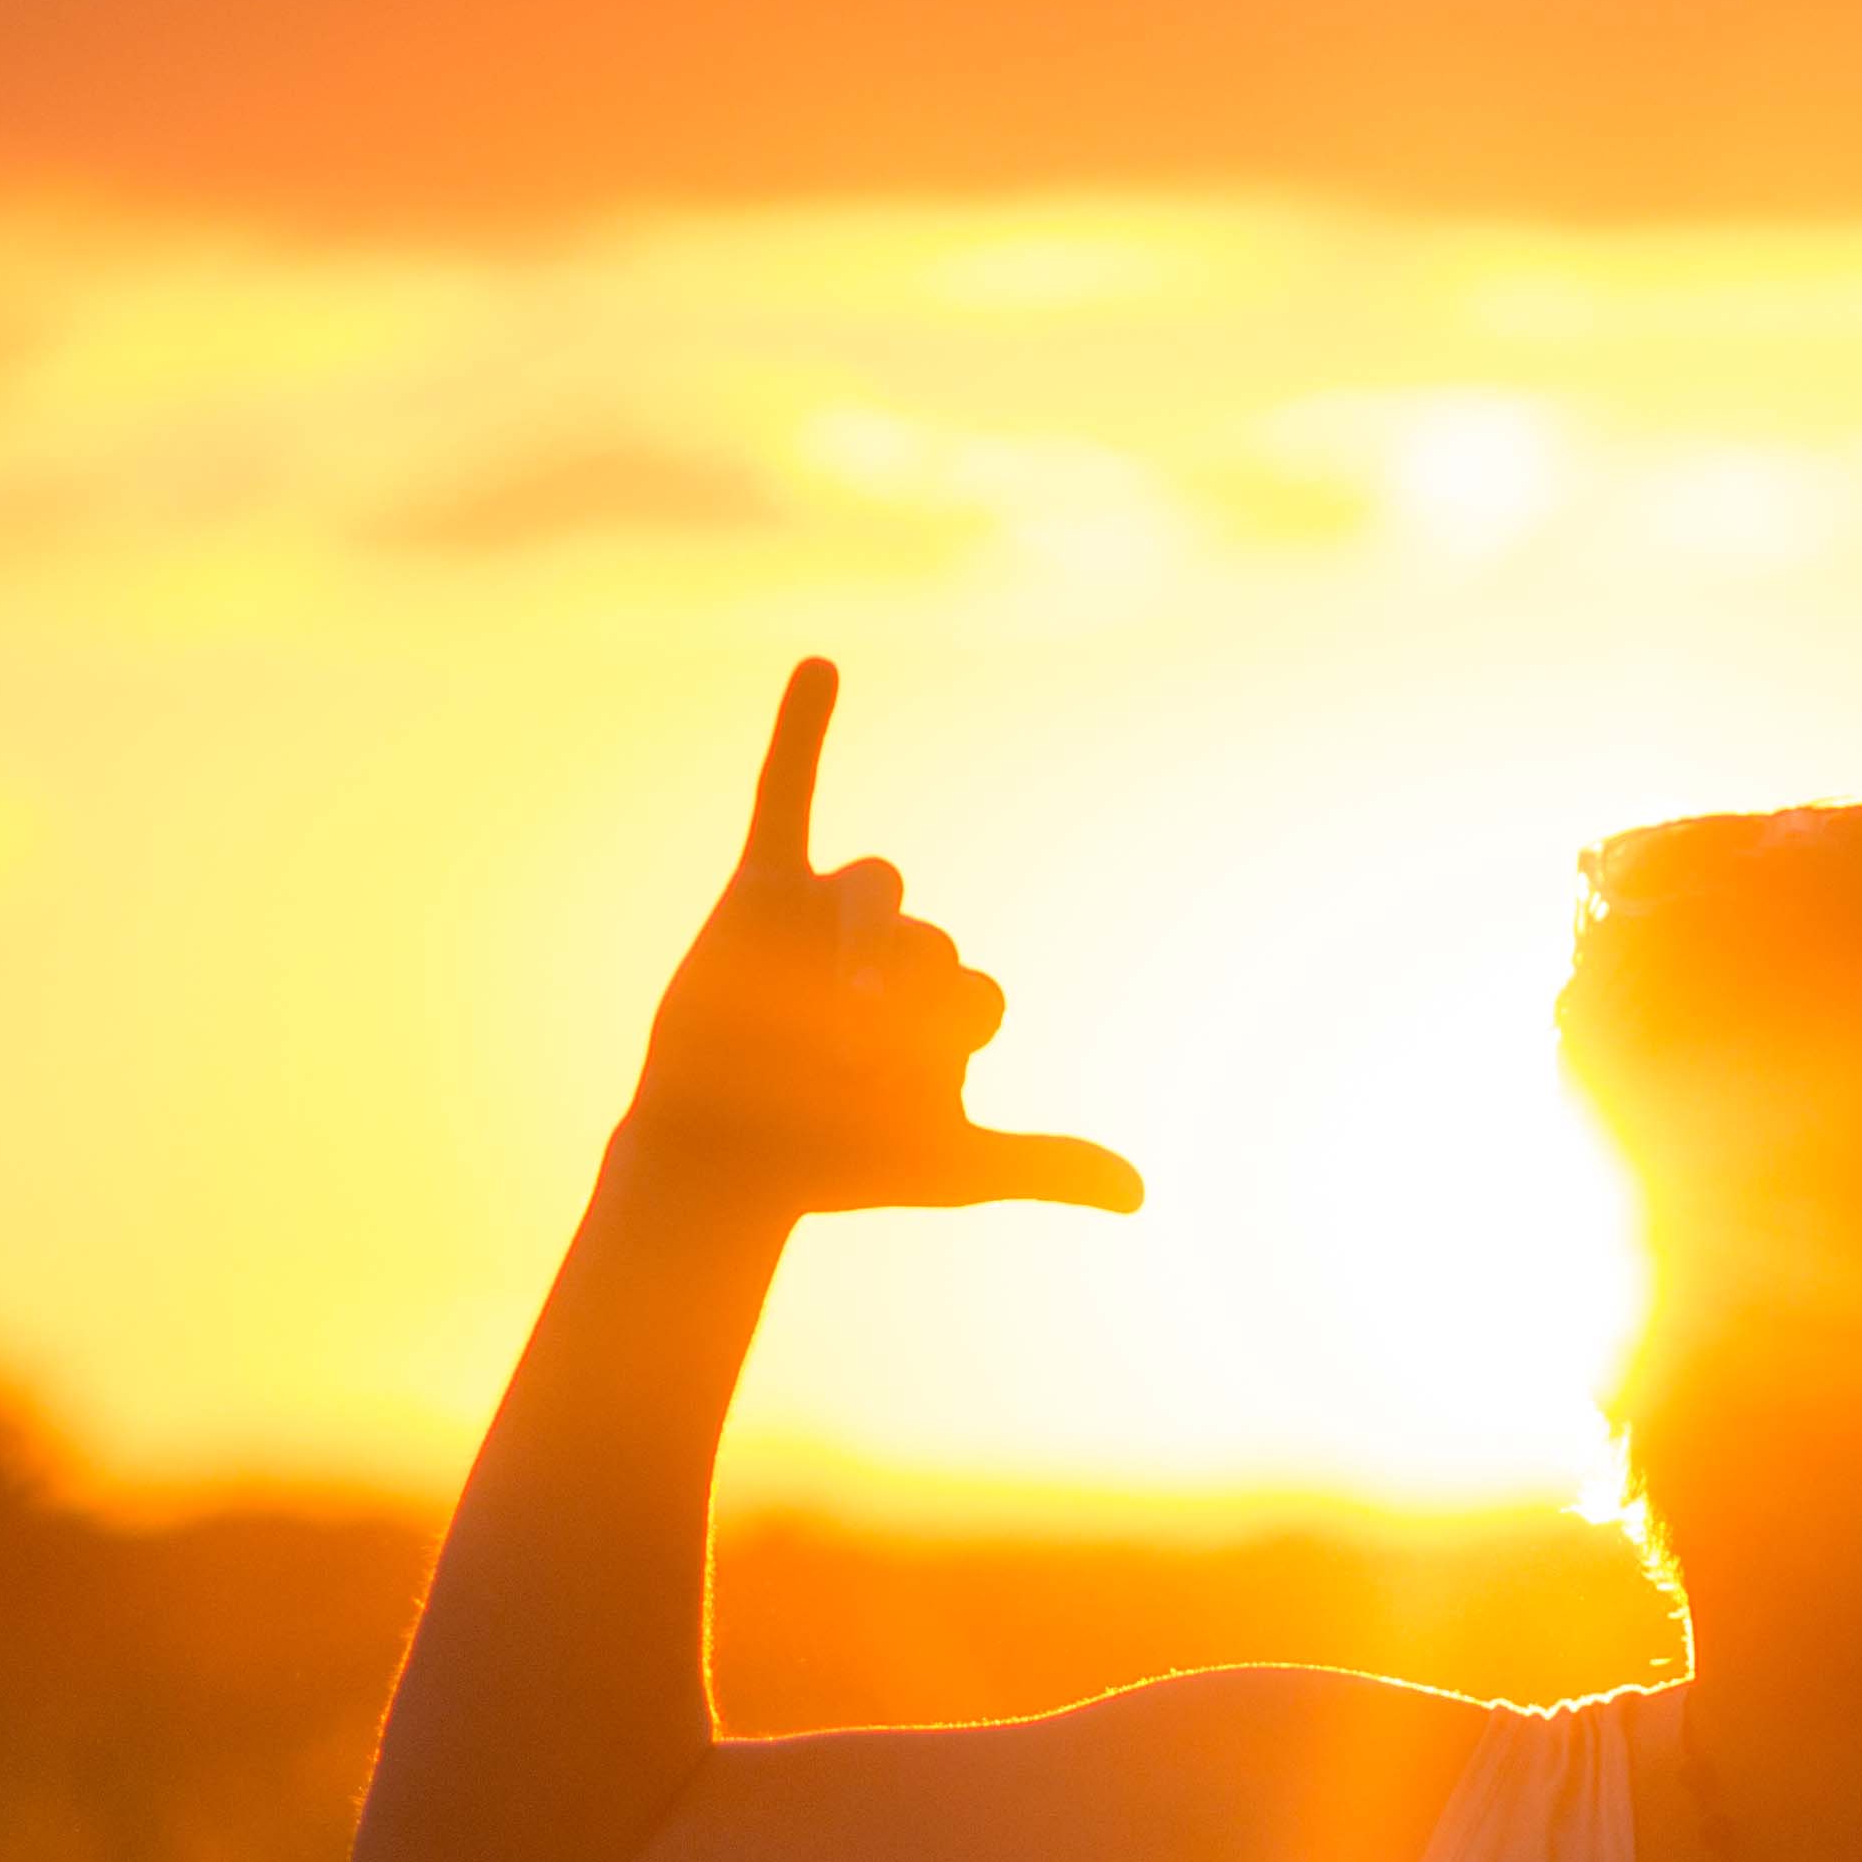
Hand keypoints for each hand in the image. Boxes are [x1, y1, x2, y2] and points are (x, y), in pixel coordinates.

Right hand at [610, 658, 1142, 1219]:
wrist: (723, 1159)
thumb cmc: (834, 1163)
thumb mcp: (950, 1165)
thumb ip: (1041, 1162)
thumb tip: (1139, 1195)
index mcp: (937, 1004)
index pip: (977, 999)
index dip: (942, 1051)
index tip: (899, 1100)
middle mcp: (890, 950)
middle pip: (929, 949)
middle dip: (893, 1014)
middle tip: (847, 1068)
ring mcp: (826, 917)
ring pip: (877, 897)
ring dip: (858, 954)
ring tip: (825, 1022)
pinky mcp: (760, 893)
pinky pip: (785, 797)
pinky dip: (801, 732)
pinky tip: (821, 665)